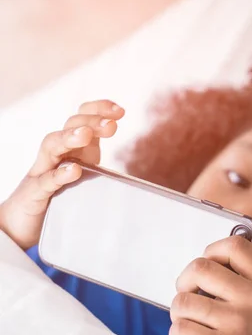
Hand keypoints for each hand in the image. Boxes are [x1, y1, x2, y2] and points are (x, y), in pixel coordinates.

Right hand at [0, 100, 123, 248]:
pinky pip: (44, 181)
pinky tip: (73, 170)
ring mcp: (42, 171)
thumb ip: (109, 175)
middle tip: (111, 124)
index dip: (99, 110)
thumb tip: (146, 188)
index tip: (120, 111)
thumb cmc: (60, 198)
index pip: (82, 118)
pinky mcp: (33, 193)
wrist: (21, 224)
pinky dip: (58, 174)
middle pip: (70, 127)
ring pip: (52, 145)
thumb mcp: (88, 181)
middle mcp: (57, 154)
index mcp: (74, 149)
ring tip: (87, 135)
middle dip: (91, 122)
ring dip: (70, 138)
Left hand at [169, 236, 251, 334]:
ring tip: (195, 324)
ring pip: (183, 301)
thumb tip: (206, 256)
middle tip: (190, 296)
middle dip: (184, 282)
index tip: (209, 265)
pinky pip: (179, 328)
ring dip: (179, 314)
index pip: (237, 246)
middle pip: (200, 267)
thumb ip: (239, 276)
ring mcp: (239, 324)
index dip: (214, 250)